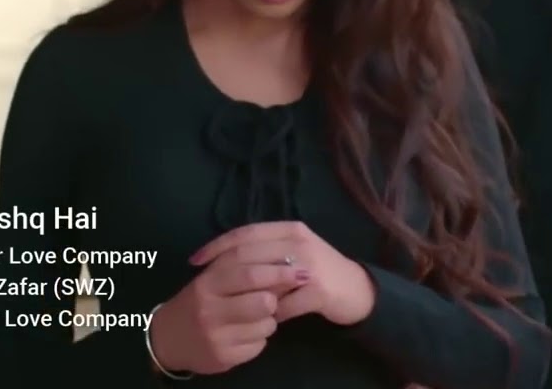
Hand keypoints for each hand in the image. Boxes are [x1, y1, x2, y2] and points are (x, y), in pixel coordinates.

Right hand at [148, 248, 309, 374]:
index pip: (249, 272)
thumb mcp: (213, 277)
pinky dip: (260, 337)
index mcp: (207, 283)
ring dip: (270, 318)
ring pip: (266, 324)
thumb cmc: (199, 300)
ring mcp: (216, 336)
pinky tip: (247, 332)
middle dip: (279, 296)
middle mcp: (209, 310)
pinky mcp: (224, 358)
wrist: (168, 337)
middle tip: (283, 292)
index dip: (278, 270)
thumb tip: (286, 262)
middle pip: (263, 301)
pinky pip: (259, 345)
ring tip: (259, 314)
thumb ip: (242, 267)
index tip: (298, 268)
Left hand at [190, 220, 376, 325]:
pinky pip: (284, 306)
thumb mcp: (293, 252)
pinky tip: (264, 321)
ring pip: (265, 280)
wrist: (356, 289)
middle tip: (202, 285)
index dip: (218, 245)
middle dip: (223, 270)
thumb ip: (266, 250)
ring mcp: (309, 266)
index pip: (246, 232)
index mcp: (290, 229)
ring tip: (231, 307)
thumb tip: (226, 256)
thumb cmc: (318, 271)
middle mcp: (299, 242)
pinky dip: (272, 314)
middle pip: (251, 254)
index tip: (195, 259)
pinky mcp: (318, 290)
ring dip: (247, 296)